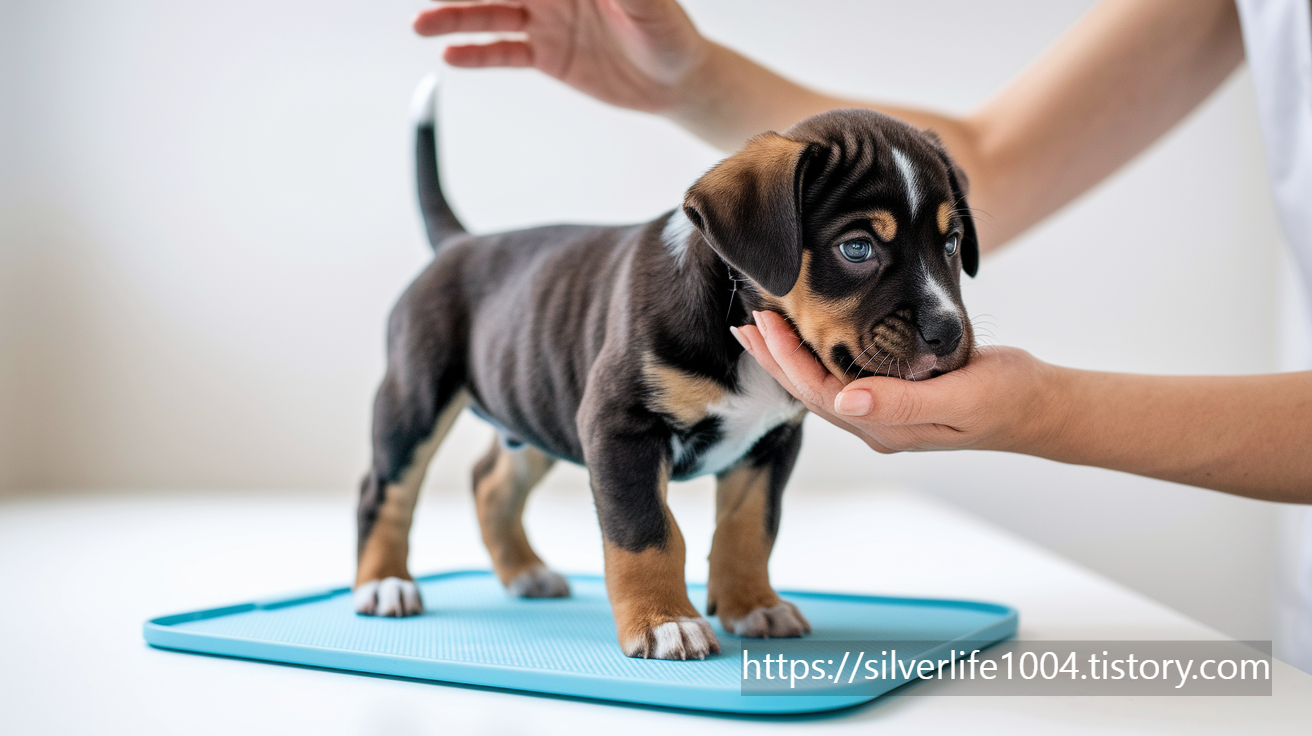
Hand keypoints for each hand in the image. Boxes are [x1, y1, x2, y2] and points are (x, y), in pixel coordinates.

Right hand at [413, 0, 709, 112]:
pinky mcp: (546, 54)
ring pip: (491, 13)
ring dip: (455, 16)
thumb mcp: (649, 5)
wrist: (676, 82)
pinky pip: (504, 52)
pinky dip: (478, 54)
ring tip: (421, 22)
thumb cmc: (671, 33)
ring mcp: (546, 20)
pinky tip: (450, 56)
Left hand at [734, 311, 1064, 454]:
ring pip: (823, 384)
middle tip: (747, 320)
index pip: (819, 393)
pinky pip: (843, 377)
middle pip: (810, 391)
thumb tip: (846, 402)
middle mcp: (877, 423)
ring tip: (764, 327)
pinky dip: (819, 355)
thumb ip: (902, 403)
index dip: (787, 360)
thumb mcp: (960, 398)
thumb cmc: (1006, 397)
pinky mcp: (896, 396)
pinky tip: (810, 337)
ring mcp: (885, 412)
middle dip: (776, 358)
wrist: (1040, 406)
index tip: (763, 324)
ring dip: (792, 356)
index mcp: (886, 427)